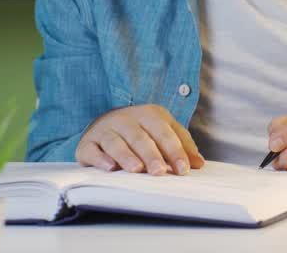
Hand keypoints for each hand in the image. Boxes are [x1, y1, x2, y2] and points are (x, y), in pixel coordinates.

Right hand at [75, 104, 205, 175]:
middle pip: (140, 137)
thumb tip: (199, 163)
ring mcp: (104, 130)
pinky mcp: (87, 143)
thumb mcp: (163, 132)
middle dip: (151, 155)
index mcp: (148, 114)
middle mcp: (125, 119)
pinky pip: (92, 151)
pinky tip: (110, 168)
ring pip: (116, 142)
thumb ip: (182, 145)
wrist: (104, 123)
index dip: (175, 151)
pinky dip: (101, 159)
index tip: (184, 169)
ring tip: (136, 170)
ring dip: (126, 156)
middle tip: (160, 172)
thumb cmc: (140, 132)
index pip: (164, 132)